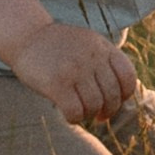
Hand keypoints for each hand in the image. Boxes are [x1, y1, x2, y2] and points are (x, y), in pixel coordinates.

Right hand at [11, 21, 139, 125]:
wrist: (26, 35)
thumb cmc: (58, 47)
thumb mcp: (88, 44)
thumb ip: (105, 62)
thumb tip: (122, 97)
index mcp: (103, 47)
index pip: (128, 77)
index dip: (125, 96)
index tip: (114, 102)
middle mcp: (92, 57)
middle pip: (112, 96)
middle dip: (108, 111)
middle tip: (99, 116)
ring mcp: (75, 70)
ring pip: (94, 106)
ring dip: (89, 114)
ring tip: (81, 111)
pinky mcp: (57, 83)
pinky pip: (75, 112)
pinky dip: (74, 119)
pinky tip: (69, 115)